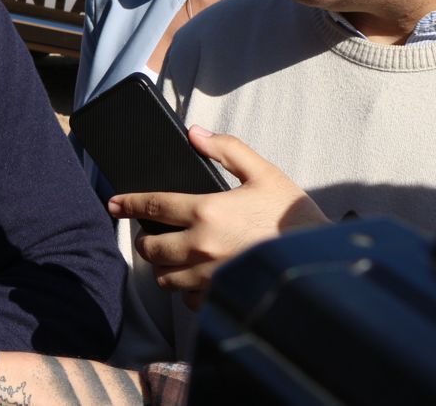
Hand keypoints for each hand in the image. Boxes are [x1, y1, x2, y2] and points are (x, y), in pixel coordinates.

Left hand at [107, 126, 327, 303]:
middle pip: (151, 248)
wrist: (321, 261)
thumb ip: (227, 150)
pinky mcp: (222, 298)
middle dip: (145, 241)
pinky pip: (190, 300)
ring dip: (164, 267)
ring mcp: (209, 276)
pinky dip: (187, 291)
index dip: (127, 204)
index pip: (153, 206)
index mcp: (207, 211)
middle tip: (149, 236)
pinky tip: (197, 280)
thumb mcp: (264, 173)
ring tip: (172, 258)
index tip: (114, 204)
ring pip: (166, 277)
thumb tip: (195, 133)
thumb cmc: (295, 217)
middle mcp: (201, 246)